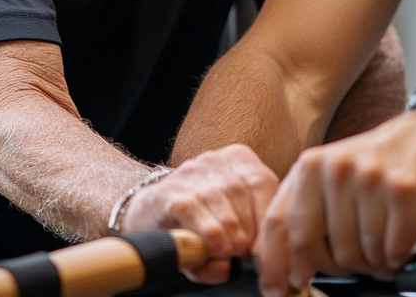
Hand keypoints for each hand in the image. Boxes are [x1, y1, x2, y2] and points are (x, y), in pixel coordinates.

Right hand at [122, 144, 279, 282]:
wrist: (149, 215)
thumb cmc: (199, 221)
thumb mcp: (230, 224)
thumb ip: (248, 235)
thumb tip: (255, 256)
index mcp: (236, 159)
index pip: (262, 182)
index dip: (266, 217)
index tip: (263, 245)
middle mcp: (213, 160)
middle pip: (241, 192)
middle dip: (246, 229)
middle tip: (243, 254)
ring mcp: (188, 172)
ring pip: (218, 200)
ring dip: (227, 234)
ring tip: (227, 254)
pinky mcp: (166, 191)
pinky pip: (192, 210)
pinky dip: (206, 233)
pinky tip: (212, 248)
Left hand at [255, 111, 415, 296]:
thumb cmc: (378, 162)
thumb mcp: (329, 177)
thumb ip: (304, 214)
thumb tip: (285, 267)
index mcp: (311, 166)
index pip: (281, 225)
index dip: (277, 264)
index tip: (280, 288)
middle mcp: (337, 167)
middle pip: (328, 252)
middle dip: (345, 266)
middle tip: (359, 256)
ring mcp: (371, 176)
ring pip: (364, 254)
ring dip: (376, 261)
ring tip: (383, 240)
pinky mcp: (404, 188)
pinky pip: (394, 249)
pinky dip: (398, 254)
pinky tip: (400, 235)